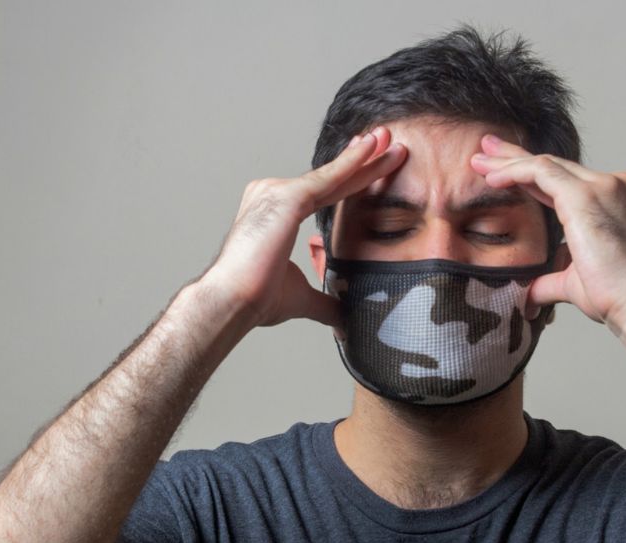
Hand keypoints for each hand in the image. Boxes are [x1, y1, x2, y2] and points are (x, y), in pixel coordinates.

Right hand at [207, 127, 406, 328]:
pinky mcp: (286, 197)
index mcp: (275, 213)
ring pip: (332, 175)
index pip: (323, 193)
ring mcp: (276, 192)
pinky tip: (371, 149)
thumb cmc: (254, 299)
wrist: (234, 302)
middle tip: (390, 140)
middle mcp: (272, 195)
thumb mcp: (301, 297)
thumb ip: (324, 302)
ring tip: (391, 140)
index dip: (350, 179)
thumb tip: (343, 319)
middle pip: (330, 179)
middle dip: (363, 161)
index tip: (372, 163)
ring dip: (364, 157)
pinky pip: (327, 178)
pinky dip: (351, 163)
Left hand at [469, 134, 625, 334]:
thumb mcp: (572, 281)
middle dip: (515, 157)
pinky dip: (515, 172)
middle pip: (554, 165)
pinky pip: (541, 171)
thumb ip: (548, 281)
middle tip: (485, 148)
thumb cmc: (613, 297)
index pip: (564, 180)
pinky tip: (493, 178)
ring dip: (508, 162)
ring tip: (479, 160)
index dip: (530, 174)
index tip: (502, 172)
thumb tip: (527, 296)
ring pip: (545, 164)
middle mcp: (611, 186)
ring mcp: (602, 186)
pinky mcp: (585, 194)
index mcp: (612, 201)